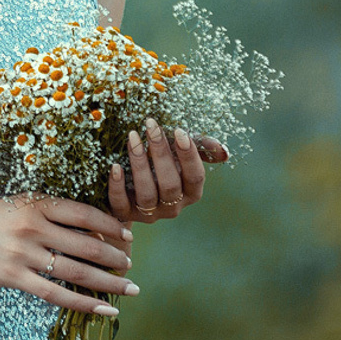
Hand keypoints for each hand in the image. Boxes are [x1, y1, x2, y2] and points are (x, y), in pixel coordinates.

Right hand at [0, 196, 136, 314]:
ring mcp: (24, 253)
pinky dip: (83, 303)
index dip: (109, 224)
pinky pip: (56, 294)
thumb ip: (47, 214)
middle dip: (114, 255)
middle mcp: (33, 226)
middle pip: (85, 242)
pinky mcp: (14, 278)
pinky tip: (103, 310)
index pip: (83, 212)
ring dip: (107, 282)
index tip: (128, 233)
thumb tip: (87, 229)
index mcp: (36, 202)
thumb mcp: (16, 206)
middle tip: (132, 264)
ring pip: (75, 270)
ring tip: (127, 288)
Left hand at [107, 120, 229, 223]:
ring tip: (133, 137)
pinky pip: (121, 204)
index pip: (195, 177)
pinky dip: (117, 186)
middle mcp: (173, 206)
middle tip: (151, 125)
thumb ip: (202, 147)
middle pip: (170, 184)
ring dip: (139, 164)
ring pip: (147, 194)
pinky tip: (115, 166)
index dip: (189, 156)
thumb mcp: (181, 150)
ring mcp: (149, 213)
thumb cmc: (163, 159)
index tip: (179, 130)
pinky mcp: (126, 214)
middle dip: (161, 153)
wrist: (134, 182)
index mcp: (190, 192)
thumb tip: (224, 152)